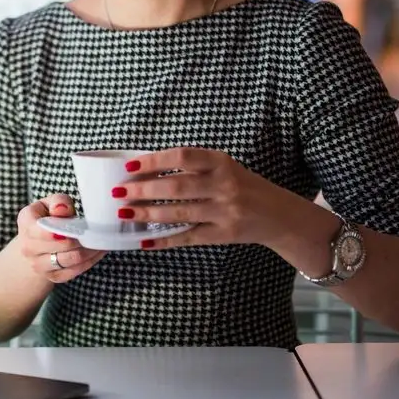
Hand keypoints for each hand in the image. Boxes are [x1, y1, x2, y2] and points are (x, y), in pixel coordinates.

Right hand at [14, 193, 106, 282]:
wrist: (34, 245)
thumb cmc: (46, 219)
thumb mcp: (50, 203)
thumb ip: (58, 202)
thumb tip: (63, 210)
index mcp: (26, 223)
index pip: (44, 231)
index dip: (63, 231)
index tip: (79, 227)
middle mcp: (28, 247)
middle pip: (63, 245)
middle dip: (82, 238)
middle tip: (97, 232)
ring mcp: (38, 265)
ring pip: (71, 259)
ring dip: (89, 250)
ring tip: (99, 240)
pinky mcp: (53, 277)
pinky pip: (75, 271)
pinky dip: (90, 261)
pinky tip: (96, 251)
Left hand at [112, 147, 295, 249]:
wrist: (279, 215)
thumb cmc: (244, 186)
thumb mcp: (224, 168)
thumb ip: (194, 167)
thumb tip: (147, 171)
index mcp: (221, 162)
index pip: (183, 156)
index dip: (154, 160)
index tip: (130, 166)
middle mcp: (224, 185)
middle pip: (177, 187)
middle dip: (144, 190)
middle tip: (119, 192)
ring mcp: (225, 212)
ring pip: (180, 213)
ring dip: (148, 214)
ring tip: (125, 214)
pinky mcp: (224, 235)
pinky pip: (188, 238)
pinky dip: (165, 241)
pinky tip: (144, 241)